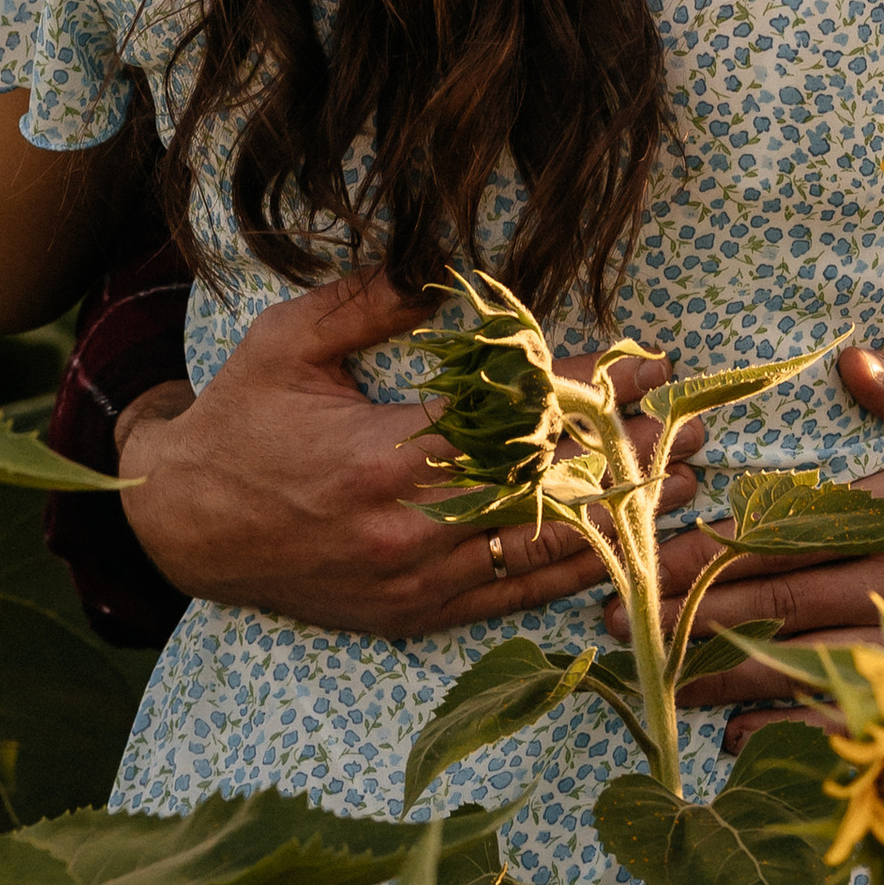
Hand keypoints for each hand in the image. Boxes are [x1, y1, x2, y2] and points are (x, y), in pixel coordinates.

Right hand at [114, 271, 704, 638]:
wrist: (184, 527)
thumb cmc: (240, 422)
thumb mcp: (290, 341)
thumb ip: (371, 301)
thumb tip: (444, 267)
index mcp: (384, 456)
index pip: (515, 420)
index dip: (586, 391)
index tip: (646, 363)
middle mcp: (409, 529)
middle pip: (548, 493)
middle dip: (628, 457)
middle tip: (699, 426)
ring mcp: (414, 582)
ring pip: (540, 554)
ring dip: (621, 522)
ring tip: (688, 487)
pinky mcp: (412, 616)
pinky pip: (508, 600)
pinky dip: (570, 579)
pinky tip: (622, 557)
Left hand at [622, 347, 883, 714]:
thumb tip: (849, 359)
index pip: (797, 537)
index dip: (721, 551)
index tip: (653, 553)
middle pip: (786, 608)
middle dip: (697, 616)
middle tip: (620, 620)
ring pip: (807, 667)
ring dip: (728, 677)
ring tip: (656, 680)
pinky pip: (853, 711)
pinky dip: (790, 726)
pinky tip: (737, 734)